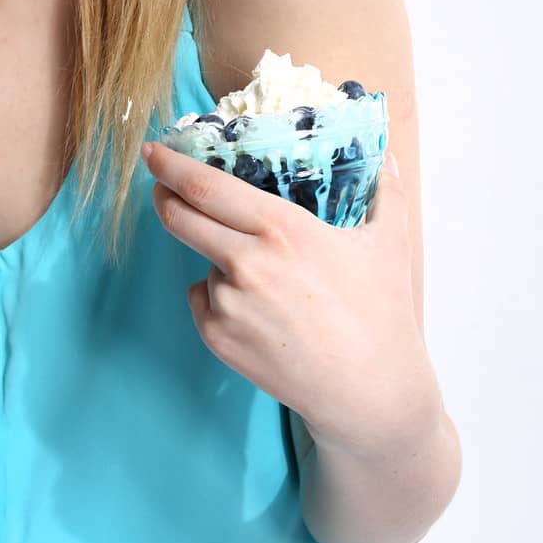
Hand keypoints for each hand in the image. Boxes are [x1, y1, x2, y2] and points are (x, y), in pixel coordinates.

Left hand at [142, 141, 440, 457]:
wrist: (368, 391)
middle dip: (164, 196)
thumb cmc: (381, 313)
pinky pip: (203, 301)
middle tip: (163, 186)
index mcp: (281, 228)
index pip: (207, 186)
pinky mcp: (219, 338)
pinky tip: (259, 313)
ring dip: (219, 261)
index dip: (171, 165)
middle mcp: (246, 263)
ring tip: (272, 286)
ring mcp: (228, 304)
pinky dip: (219, 298)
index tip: (152, 151)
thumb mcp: (389, 244)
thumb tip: (387, 162)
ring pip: (203, 263)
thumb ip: (385, 194)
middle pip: (179, 218)